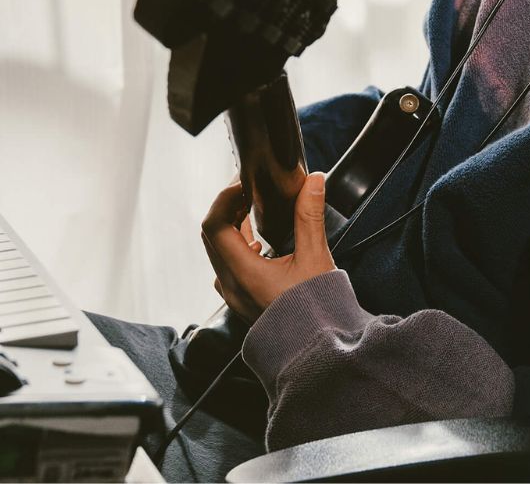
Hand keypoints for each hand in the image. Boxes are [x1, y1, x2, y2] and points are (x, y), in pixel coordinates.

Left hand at [200, 173, 335, 323]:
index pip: (214, 225)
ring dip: (231, 224)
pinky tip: (258, 239)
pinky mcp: (241, 298)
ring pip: (218, 250)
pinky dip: (237, 243)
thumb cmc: (316, 311)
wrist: (316, 349)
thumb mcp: (315, 258)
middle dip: (228, 206)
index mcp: (242, 273)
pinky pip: (227, 264)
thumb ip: (310, 216)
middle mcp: (230, 284)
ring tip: (254, 207)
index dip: (225, 198)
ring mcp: (233, 294)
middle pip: (212, 235)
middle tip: (250, 188)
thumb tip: (313, 181)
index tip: (244, 182)